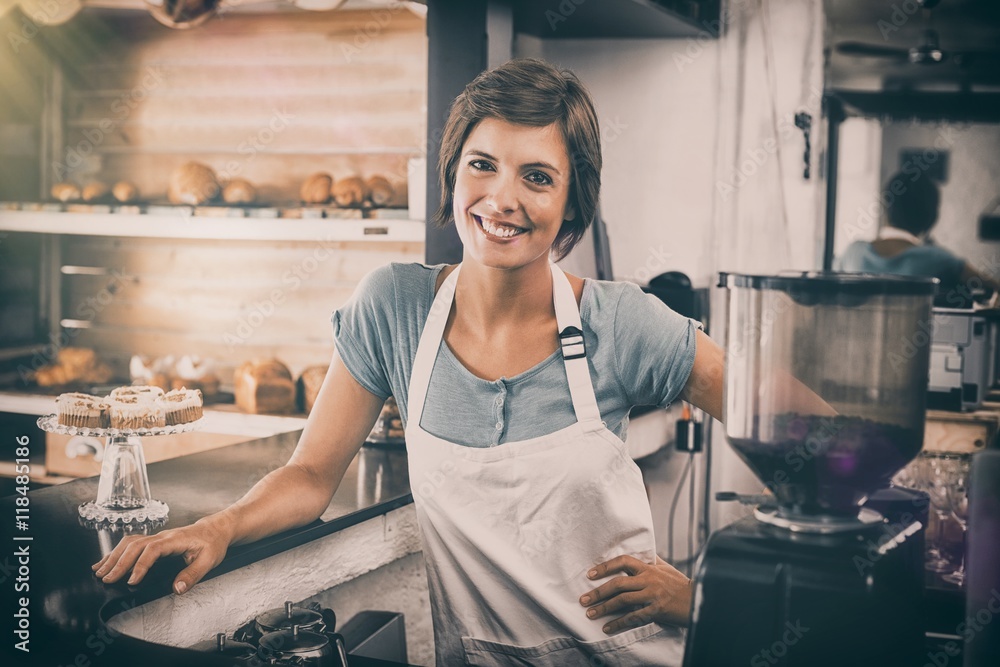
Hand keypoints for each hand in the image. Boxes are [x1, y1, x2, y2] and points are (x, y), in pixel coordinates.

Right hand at [91, 514, 233, 593]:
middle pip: (135, 545)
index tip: (132, 580)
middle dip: (119, 562)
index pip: (153, 549)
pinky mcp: (154, 540)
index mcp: (176, 540)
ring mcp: (157, 537)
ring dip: (113, 556)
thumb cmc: (213, 543)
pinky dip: (117, 553)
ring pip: (130, 542)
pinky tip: (106, 562)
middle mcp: (163, 536)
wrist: (216, 529)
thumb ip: (193, 575)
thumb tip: (177, 589)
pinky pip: (132, 543)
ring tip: (99, 571)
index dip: (140, 564)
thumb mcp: (210, 560)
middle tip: (107, 579)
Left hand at [579, 555, 691, 634]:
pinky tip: (608, 627)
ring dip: (604, 608)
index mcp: (649, 568)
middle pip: (618, 584)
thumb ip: (651, 561)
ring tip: (591, 614)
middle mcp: (648, 579)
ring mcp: (652, 595)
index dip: (605, 567)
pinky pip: (634, 617)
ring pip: (623, 600)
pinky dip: (619, 623)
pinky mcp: (656, 610)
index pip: (623, 562)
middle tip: (583, 599)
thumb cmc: (680, 584)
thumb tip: (640, 552)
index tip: (590, 574)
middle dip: (598, 592)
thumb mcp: (666, 568)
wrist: (699, 599)